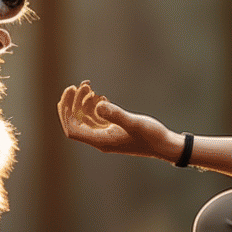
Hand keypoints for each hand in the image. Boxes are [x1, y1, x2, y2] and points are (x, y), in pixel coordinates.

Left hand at [57, 81, 179, 160]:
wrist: (165, 146)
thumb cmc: (152, 136)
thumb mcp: (134, 123)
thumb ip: (116, 114)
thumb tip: (98, 105)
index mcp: (101, 141)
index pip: (72, 129)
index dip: (66, 112)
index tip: (69, 93)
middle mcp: (100, 140)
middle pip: (76, 123)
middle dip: (72, 104)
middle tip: (76, 86)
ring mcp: (106, 135)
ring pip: (86, 119)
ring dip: (83, 102)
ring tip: (87, 86)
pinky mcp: (114, 131)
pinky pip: (96, 118)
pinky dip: (93, 106)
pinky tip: (98, 95)